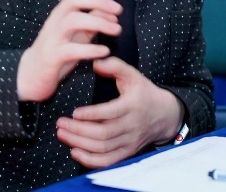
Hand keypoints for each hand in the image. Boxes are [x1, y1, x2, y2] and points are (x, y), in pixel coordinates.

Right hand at [16, 0, 122, 102]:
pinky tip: (105, 51)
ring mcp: (52, 38)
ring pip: (72, 21)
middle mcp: (56, 21)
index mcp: (62, 12)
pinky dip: (90, 49)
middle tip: (119, 9)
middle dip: (99, 0)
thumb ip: (93, 21)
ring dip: (98, 22)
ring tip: (117, 29)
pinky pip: (70, 50)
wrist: (31, 74)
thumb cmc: (58, 50)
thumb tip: (113, 12)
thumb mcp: (78, 33)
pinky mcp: (52, 57)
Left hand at [55, 56, 183, 168]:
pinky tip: (75, 151)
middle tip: (60, 124)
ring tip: (62, 134)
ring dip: (80, 143)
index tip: (75, 112)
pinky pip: (108, 161)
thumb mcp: (133, 75)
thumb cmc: (144, 93)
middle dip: (79, 130)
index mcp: (132, 105)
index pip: (111, 113)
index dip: (92, 115)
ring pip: (103, 148)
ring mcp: (130, 142)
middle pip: (103, 134)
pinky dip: (90, 160)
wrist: (165, 115)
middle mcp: (132, 126)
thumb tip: (96, 62)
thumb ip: (115, 66)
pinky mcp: (127, 152)